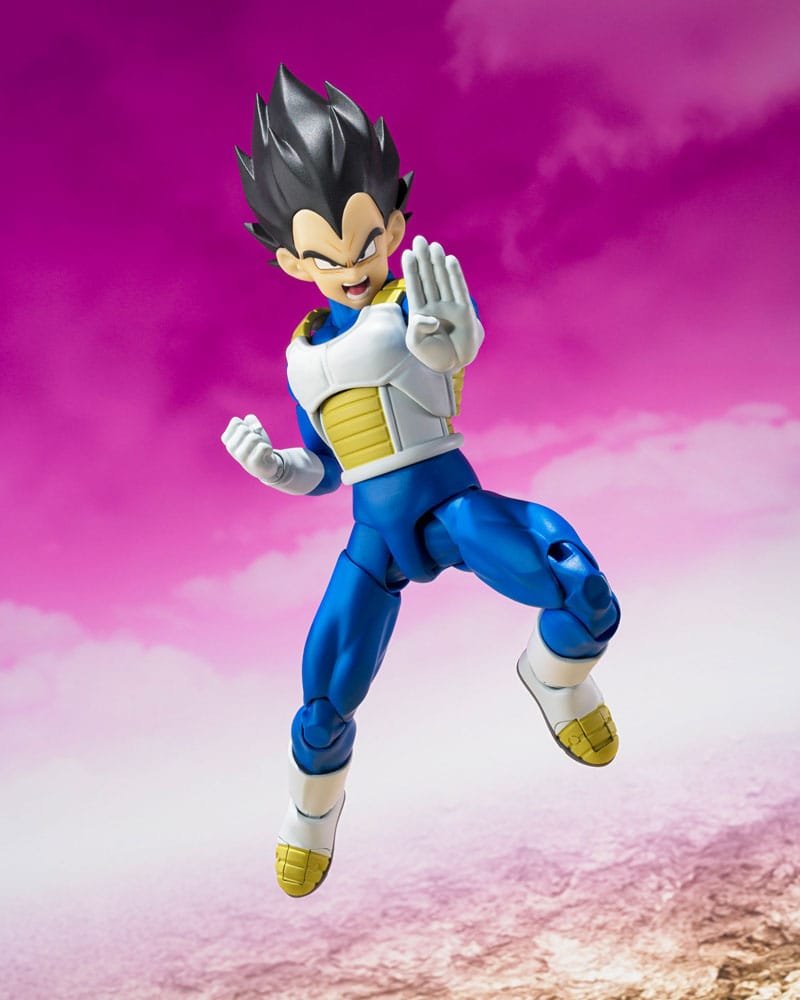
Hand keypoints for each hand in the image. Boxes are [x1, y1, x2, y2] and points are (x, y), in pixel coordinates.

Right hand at [221, 413, 282, 483]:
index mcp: (228, 439)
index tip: (250, 434)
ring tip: (260, 449)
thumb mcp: (253, 430)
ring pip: (253, 438)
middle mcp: (231, 448)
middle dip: (255, 433)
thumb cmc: (257, 445)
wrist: (265, 466)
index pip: (235, 421)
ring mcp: (241, 457)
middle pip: (244, 429)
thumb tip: (256, 427)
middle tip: (256, 443)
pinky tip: (265, 456)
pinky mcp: (253, 463)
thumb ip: (251, 421)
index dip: (248, 425)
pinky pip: (262, 447)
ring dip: (261, 441)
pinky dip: (268, 448)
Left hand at [401, 235, 483, 372]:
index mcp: (420, 312)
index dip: (411, 270)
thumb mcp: (416, 343)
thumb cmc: (431, 356)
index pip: (414, 287)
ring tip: (433, 245)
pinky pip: (459, 289)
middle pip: (428, 278)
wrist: (452, 365)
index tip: (407, 253)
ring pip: (442, 280)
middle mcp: (434, 306)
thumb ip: (417, 329)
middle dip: (424, 259)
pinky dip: (454, 275)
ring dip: (438, 263)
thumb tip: (428, 316)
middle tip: (420, 239)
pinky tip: (450, 260)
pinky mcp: (464, 311)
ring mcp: (449, 307)